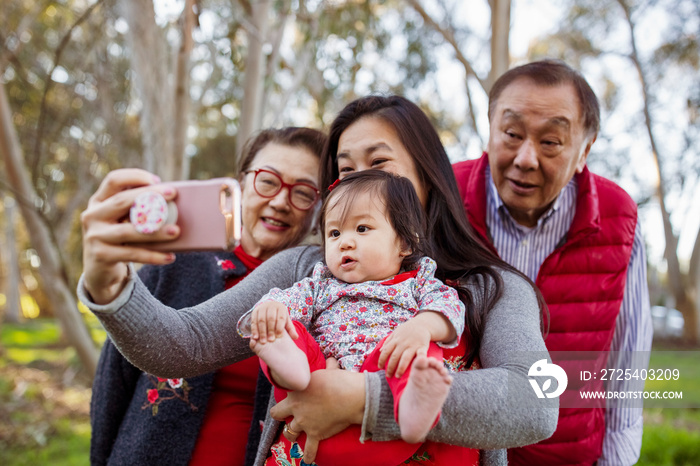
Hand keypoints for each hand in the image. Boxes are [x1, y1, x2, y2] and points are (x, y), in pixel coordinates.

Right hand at [80, 168, 179, 303]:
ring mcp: (94, 236)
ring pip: (127, 231)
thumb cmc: (120, 239)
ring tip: (176, 231)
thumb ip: (137, 208)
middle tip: (173, 194)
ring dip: (154, 230)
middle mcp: (92, 215)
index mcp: (99, 201)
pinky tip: (169, 257)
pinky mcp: (101, 255)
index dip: (135, 176)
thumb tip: (173, 201)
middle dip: (149, 195)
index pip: (113, 180)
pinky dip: (153, 255)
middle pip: (121, 201)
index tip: (157, 180)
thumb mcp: (122, 220)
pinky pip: (132, 254)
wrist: (99, 270)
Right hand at [249, 300, 297, 343]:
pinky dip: (254, 330)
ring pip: (261, 320)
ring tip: (263, 341)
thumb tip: (296, 337)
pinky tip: (255, 337)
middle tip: (271, 340)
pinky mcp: (255, 311)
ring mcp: (262, 308)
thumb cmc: (279, 317)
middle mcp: (271, 306)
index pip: (280, 317)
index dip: (280, 327)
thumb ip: (290, 329)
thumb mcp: (286, 321)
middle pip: (270, 318)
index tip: (279, 337)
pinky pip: (254, 321)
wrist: (270, 307)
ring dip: (262, 331)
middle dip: (270, 330)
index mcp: (281, 308)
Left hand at [270, 368, 364, 462]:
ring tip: (294, 434)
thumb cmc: (339, 381)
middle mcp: (296, 409)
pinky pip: (309, 449)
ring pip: (289, 432)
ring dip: (291, 433)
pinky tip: (307, 459)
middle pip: (278, 414)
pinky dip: (308, 455)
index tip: (290, 397)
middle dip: (281, 416)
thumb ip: (326, 368)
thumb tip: (331, 361)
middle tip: (286, 415)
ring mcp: (304, 423)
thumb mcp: (329, 371)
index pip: (282, 392)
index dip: (285, 396)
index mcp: (295, 391)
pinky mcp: (315, 435)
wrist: (350, 397)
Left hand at [378, 318, 430, 377]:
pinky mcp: (422, 346)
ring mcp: (412, 345)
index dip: (382, 360)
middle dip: (390, 367)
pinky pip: (421, 354)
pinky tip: (418, 365)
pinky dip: (420, 359)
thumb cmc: (407, 330)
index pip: (386, 351)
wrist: (422, 324)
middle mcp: (402, 343)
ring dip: (400, 368)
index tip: (380, 367)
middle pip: (394, 357)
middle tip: (388, 376)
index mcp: (395, 340)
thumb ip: (388, 342)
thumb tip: (380, 351)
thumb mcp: (396, 333)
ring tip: (397, 376)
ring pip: (405, 358)